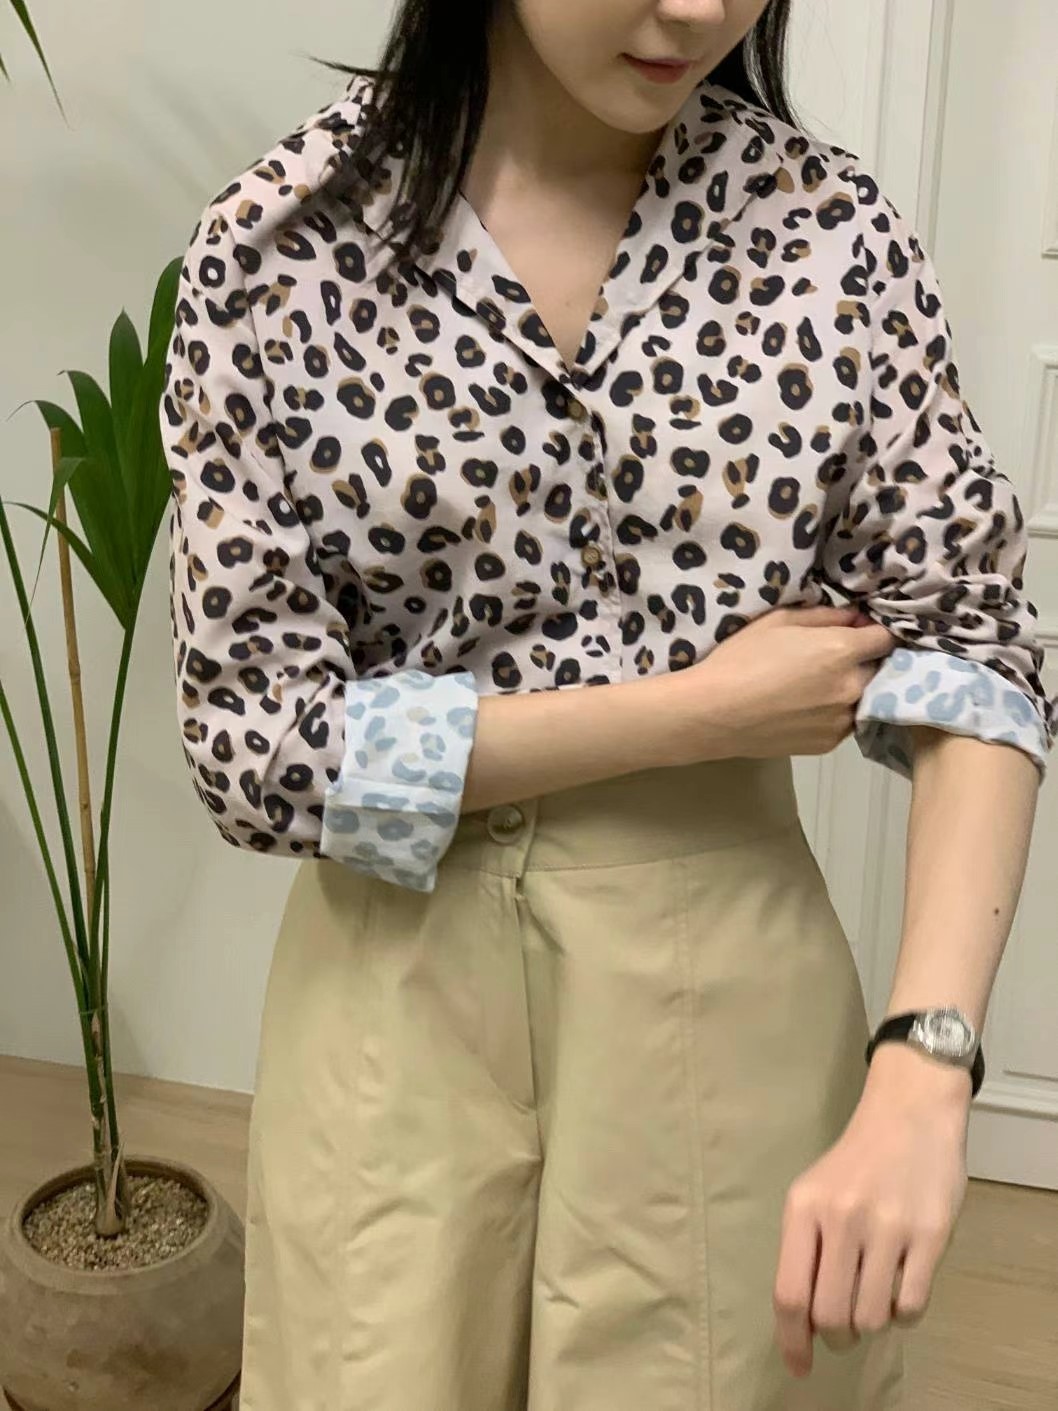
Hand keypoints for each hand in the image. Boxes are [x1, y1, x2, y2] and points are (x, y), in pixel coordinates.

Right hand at [665, 602, 897, 768]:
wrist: (713, 713)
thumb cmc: (741, 659)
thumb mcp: (779, 620)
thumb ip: (826, 615)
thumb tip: (855, 617)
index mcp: (842, 651)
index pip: (886, 637)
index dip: (873, 630)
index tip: (858, 629)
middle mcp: (852, 687)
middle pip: (879, 669)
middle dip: (863, 660)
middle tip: (831, 657)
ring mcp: (842, 720)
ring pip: (863, 698)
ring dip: (850, 689)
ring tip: (816, 686)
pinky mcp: (828, 744)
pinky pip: (844, 721)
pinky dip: (834, 713)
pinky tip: (805, 708)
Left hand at [772, 1042, 969, 1377]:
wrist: (909, 1113)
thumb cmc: (856, 1161)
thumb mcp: (814, 1194)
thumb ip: (806, 1251)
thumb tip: (802, 1324)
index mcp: (804, 1208)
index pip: (790, 1293)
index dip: (792, 1341)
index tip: (799, 1366)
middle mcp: (842, 1218)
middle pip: (831, 1315)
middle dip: (836, 1336)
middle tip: (844, 1328)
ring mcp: (889, 1227)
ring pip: (872, 1318)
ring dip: (871, 1324)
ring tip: (874, 1300)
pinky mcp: (931, 1235)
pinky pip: (912, 1306)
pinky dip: (904, 1313)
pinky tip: (900, 1288)